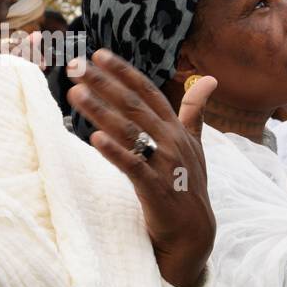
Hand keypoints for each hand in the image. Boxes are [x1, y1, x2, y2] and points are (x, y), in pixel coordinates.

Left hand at [66, 50, 217, 286]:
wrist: (194, 232)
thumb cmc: (189, 184)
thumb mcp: (194, 144)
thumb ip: (195, 111)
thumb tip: (210, 79)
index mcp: (176, 128)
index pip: (148, 92)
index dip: (124, 72)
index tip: (99, 54)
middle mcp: (171, 141)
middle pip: (133, 106)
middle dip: (104, 84)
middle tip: (76, 67)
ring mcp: (165, 164)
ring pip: (129, 131)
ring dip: (101, 110)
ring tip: (76, 94)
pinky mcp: (156, 189)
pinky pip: (133, 166)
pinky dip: (115, 151)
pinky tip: (95, 138)